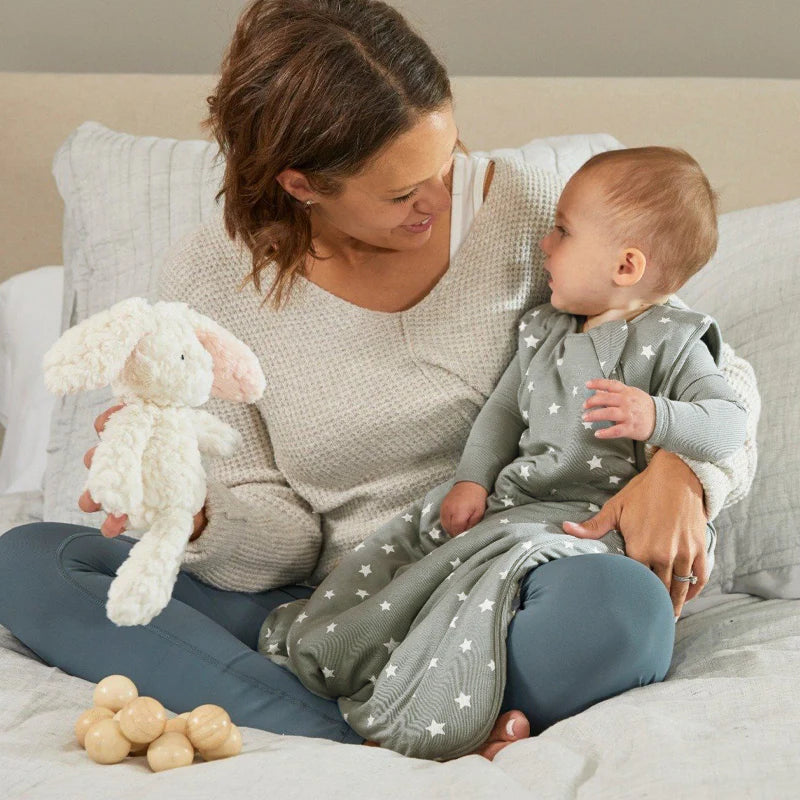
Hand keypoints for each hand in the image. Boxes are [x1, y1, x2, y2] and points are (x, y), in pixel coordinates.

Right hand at [79, 404, 207, 539]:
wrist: (192, 495)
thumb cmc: (187, 460)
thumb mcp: (200, 446)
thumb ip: (212, 439)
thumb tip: (234, 442)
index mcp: (140, 433)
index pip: (120, 420)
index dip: (110, 419)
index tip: (106, 423)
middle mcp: (124, 456)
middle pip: (102, 452)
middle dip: (96, 458)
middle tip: (93, 462)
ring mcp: (121, 483)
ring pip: (101, 485)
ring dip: (93, 493)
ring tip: (93, 504)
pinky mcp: (124, 508)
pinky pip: (113, 514)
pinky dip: (111, 521)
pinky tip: (112, 527)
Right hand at [441, 482, 487, 535]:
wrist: (470, 481)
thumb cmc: (477, 497)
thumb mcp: (479, 512)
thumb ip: (472, 524)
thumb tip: (466, 534)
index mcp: (459, 513)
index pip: (456, 531)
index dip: (460, 536)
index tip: (465, 537)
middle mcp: (449, 511)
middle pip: (449, 529)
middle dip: (456, 533)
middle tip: (463, 534)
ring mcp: (444, 508)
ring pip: (444, 525)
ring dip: (451, 528)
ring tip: (459, 528)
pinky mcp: (442, 505)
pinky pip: (442, 519)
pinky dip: (447, 523)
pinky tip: (454, 522)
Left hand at [562, 449, 707, 616]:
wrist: (678, 476)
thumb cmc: (644, 492)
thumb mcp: (616, 508)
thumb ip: (593, 526)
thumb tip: (565, 529)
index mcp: (640, 549)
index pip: (634, 583)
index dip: (630, 596)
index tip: (625, 611)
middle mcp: (663, 556)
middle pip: (658, 591)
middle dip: (653, 607)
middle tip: (647, 621)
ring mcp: (684, 554)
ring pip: (679, 589)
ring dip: (674, 604)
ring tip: (668, 618)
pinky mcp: (699, 549)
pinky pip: (699, 577)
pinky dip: (693, 590)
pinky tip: (686, 597)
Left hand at [582, 379, 655, 440]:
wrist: (661, 419)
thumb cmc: (642, 406)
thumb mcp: (631, 394)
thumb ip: (615, 392)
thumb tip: (597, 390)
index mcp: (627, 392)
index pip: (611, 385)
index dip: (598, 383)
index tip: (587, 384)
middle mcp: (627, 402)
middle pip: (606, 399)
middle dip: (592, 401)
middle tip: (583, 406)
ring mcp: (629, 415)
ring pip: (609, 413)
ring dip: (595, 415)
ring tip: (585, 418)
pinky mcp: (631, 428)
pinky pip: (616, 431)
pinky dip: (606, 433)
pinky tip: (597, 434)